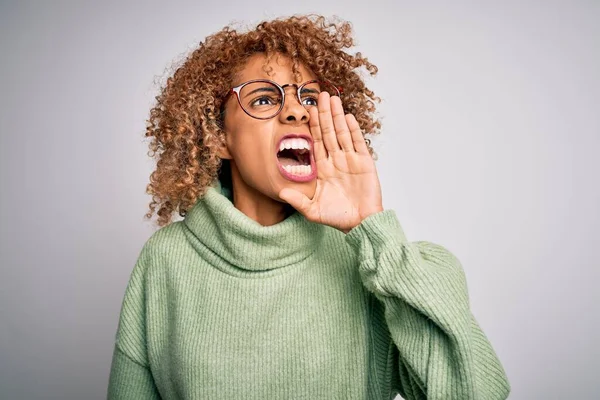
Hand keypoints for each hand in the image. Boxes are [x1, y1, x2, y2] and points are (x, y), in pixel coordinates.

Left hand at [279, 92, 383, 233]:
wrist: (361, 224)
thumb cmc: (337, 218)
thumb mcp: (312, 211)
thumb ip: (297, 201)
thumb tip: (279, 192)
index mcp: (322, 168)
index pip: (316, 142)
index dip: (312, 126)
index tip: (308, 110)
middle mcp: (335, 160)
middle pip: (328, 132)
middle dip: (324, 114)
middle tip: (320, 95)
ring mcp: (350, 160)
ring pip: (342, 133)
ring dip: (337, 116)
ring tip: (333, 99)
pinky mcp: (364, 163)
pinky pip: (357, 143)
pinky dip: (353, 130)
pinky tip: (347, 117)